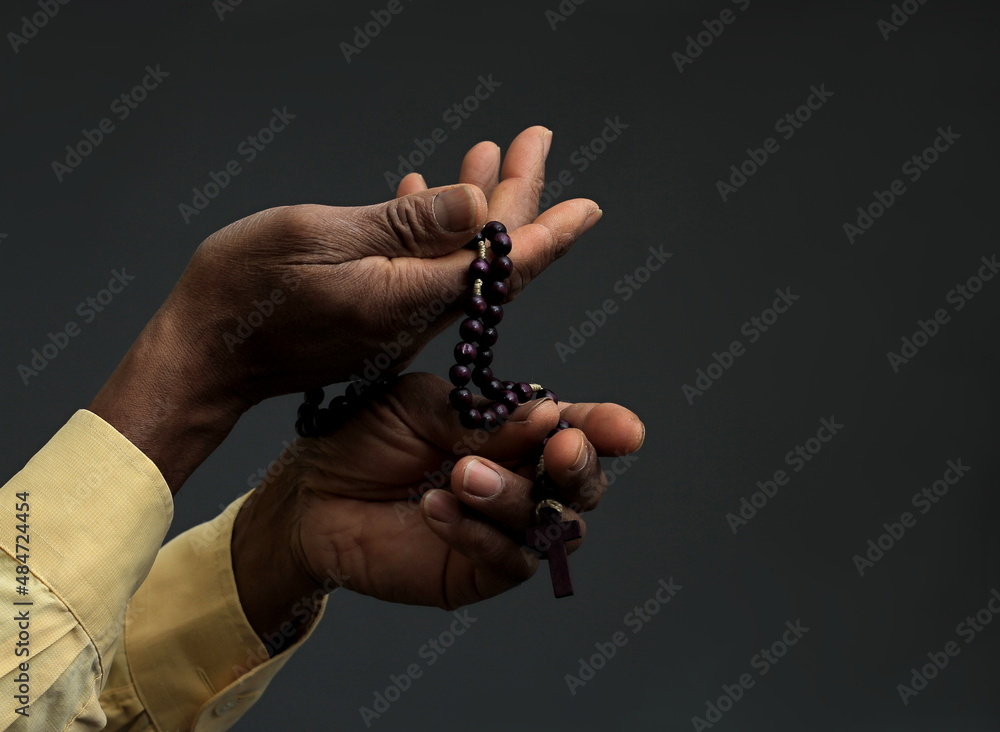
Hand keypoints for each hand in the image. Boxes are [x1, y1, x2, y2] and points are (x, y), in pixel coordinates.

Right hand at [89, 126, 601, 491]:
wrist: (204, 355)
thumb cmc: (246, 292)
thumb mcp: (322, 240)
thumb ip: (404, 226)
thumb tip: (476, 207)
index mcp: (410, 298)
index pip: (501, 267)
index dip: (547, 232)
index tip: (587, 205)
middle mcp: (416, 316)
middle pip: (489, 259)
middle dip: (517, 199)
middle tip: (534, 142)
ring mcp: (397, 318)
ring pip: (459, 259)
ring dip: (479, 207)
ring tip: (492, 151)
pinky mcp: (378, 315)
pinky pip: (423, 267)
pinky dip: (435, 227)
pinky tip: (432, 190)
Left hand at [232, 373, 643, 640]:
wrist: (310, 491)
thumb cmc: (366, 436)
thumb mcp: (422, 406)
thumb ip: (484, 417)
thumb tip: (550, 416)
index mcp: (515, 433)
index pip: (575, 429)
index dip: (606, 429)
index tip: (627, 430)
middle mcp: (520, 479)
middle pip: (582, 485)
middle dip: (579, 466)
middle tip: (559, 447)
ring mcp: (503, 530)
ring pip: (550, 524)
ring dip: (514, 496)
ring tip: (460, 474)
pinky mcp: (477, 572)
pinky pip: (506, 561)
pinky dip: (478, 533)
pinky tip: (436, 508)